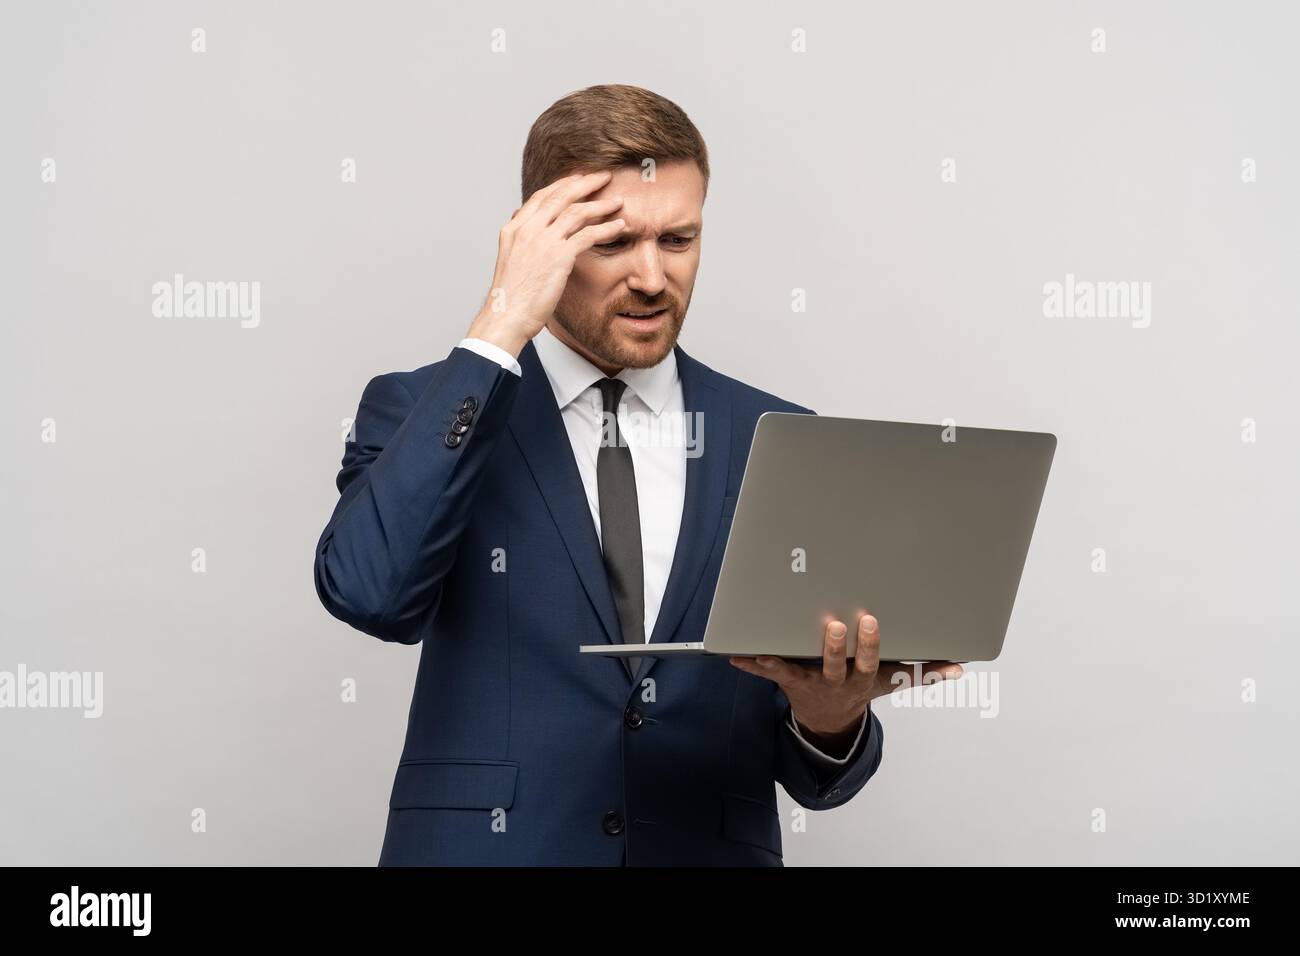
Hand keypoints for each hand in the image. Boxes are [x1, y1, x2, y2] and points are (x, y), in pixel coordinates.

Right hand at [465, 170, 625, 355]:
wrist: (506, 316)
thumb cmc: (511, 298)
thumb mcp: (512, 262)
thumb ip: (524, 245)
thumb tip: (535, 239)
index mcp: (514, 229)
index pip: (541, 197)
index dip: (562, 186)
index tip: (578, 179)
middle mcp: (527, 230)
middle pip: (560, 197)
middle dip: (585, 184)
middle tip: (604, 177)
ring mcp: (542, 242)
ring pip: (576, 212)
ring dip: (600, 204)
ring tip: (618, 202)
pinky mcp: (558, 257)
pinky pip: (588, 235)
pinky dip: (606, 228)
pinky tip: (619, 227)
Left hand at [729, 613, 963, 749]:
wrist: (831, 721)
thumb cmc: (862, 686)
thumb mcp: (893, 682)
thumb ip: (924, 673)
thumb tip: (960, 668)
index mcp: (863, 678)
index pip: (871, 661)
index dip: (871, 644)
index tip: (871, 620)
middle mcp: (837, 682)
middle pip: (836, 665)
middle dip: (835, 647)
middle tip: (834, 625)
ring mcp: (811, 683)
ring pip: (798, 670)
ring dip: (784, 659)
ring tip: (770, 648)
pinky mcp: (789, 683)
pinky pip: (769, 674)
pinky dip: (752, 665)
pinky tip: (735, 655)